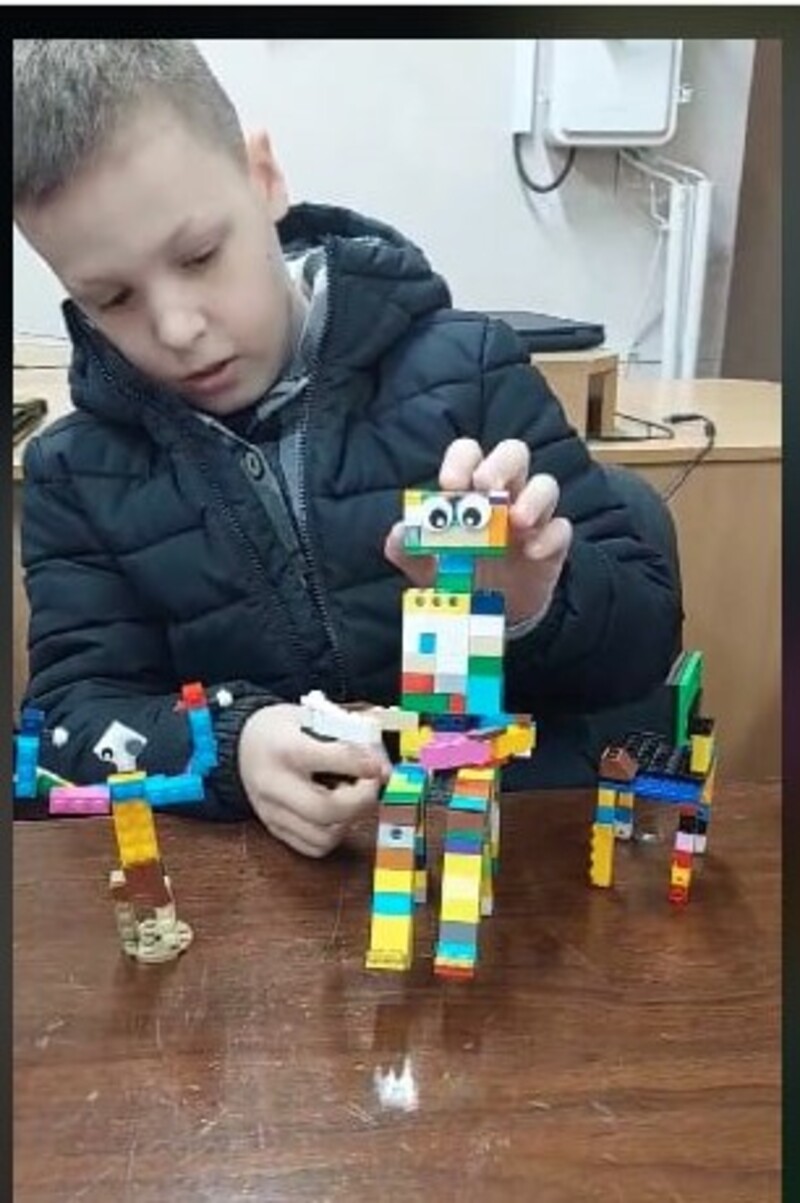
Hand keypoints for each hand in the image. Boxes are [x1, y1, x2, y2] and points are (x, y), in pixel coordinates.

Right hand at [238, 704, 390, 856]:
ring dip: (349, 820)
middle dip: (361, 800)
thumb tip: (384, 768)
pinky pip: (313, 847)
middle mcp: (275, 784)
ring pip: (324, 836)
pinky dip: (334, 834)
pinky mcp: (274, 829)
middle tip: (370, 785)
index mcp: (285, 748)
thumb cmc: (281, 728)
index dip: (364, 764)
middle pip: (327, 809)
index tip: (379, 766)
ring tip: (349, 797)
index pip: (331, 759)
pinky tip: (335, 813)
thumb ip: (351, 736)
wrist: (240, 745)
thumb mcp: (313, 716)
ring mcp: (272, 812)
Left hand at [384, 438, 571, 625]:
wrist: (484, 615)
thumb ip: (408, 549)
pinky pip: (561, 529)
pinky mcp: (551, 546)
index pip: (469, 453)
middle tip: (487, 486)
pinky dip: (549, 537)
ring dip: (533, 498)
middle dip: (501, 464)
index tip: (450, 486)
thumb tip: (399, 532)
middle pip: (514, 453)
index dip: (461, 460)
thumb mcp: (424, 566)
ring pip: (546, 484)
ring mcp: (531, 519)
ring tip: (515, 521)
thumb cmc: (455, 575)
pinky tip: (532, 553)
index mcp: (470, 490)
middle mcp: (504, 495)